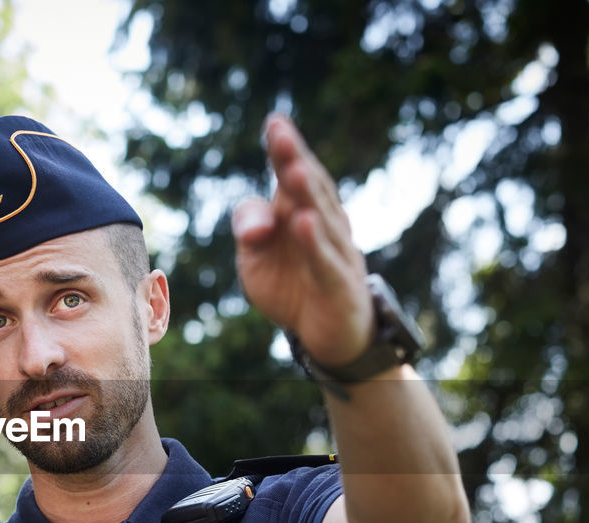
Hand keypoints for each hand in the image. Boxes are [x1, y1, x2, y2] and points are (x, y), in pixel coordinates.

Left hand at [232, 114, 371, 366]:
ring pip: (322, 221)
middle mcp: (325, 226)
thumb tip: (255, 227)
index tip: (275, 122)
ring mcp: (337, 255)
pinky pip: (326, 263)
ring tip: (294, 170)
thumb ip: (248, 228)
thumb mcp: (255, 256)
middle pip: (310, 190)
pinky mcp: (340, 287)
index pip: (293, 176)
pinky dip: (315, 244)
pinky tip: (304, 223)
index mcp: (301, 211)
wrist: (326, 335)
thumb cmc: (291, 285)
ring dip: (308, 196)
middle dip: (295, 161)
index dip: (286, 150)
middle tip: (281, 134)